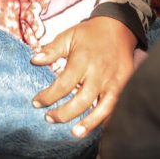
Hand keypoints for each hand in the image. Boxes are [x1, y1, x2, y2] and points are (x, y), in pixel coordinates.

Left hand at [30, 16, 137, 137]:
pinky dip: (106, 119)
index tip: (36, 102)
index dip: (48, 96)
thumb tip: (34, 60)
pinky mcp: (125, 85)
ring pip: (102, 109)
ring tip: (74, 133)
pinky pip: (116, 107)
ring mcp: (114, 81)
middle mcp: (99, 73)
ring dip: (88, 124)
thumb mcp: (68, 36)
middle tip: (49, 118)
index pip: (63, 84)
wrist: (119, 27)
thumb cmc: (90, 34)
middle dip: (64, 114)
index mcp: (83, 60)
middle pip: (81, 101)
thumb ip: (51, 50)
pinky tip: (95, 127)